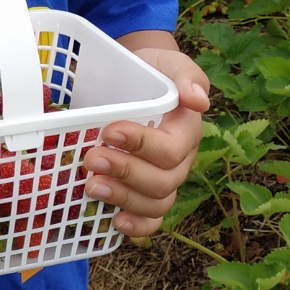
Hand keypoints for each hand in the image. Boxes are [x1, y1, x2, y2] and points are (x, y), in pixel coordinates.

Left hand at [82, 49, 209, 237]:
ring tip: (91, 186)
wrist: (138, 77)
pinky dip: (137, 226)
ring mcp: (163, 178)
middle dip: (125, 172)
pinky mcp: (144, 189)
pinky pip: (150, 217)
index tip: (108, 131)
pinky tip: (115, 222)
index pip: (170, 149)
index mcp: (187, 132)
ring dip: (123, 198)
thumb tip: (199, 102)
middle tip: (91, 158)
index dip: (141, 145)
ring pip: (155, 203)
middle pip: (162, 182)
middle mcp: (179, 161)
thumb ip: (188, 77)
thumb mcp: (171, 64)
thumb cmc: (155, 71)